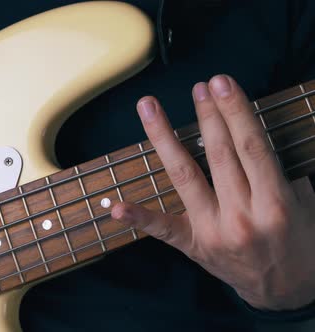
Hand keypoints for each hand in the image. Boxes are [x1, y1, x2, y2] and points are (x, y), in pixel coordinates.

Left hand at [111, 75, 314, 310]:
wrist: (286, 290)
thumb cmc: (299, 241)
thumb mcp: (305, 204)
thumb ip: (280, 171)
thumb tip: (252, 133)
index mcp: (275, 202)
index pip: (251, 147)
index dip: (234, 111)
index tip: (221, 84)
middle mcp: (242, 216)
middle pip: (219, 155)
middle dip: (208, 116)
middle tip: (199, 86)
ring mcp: (213, 232)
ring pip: (185, 177)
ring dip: (165, 138)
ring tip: (150, 108)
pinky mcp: (193, 245)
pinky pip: (162, 229)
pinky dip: (139, 217)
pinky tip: (115, 206)